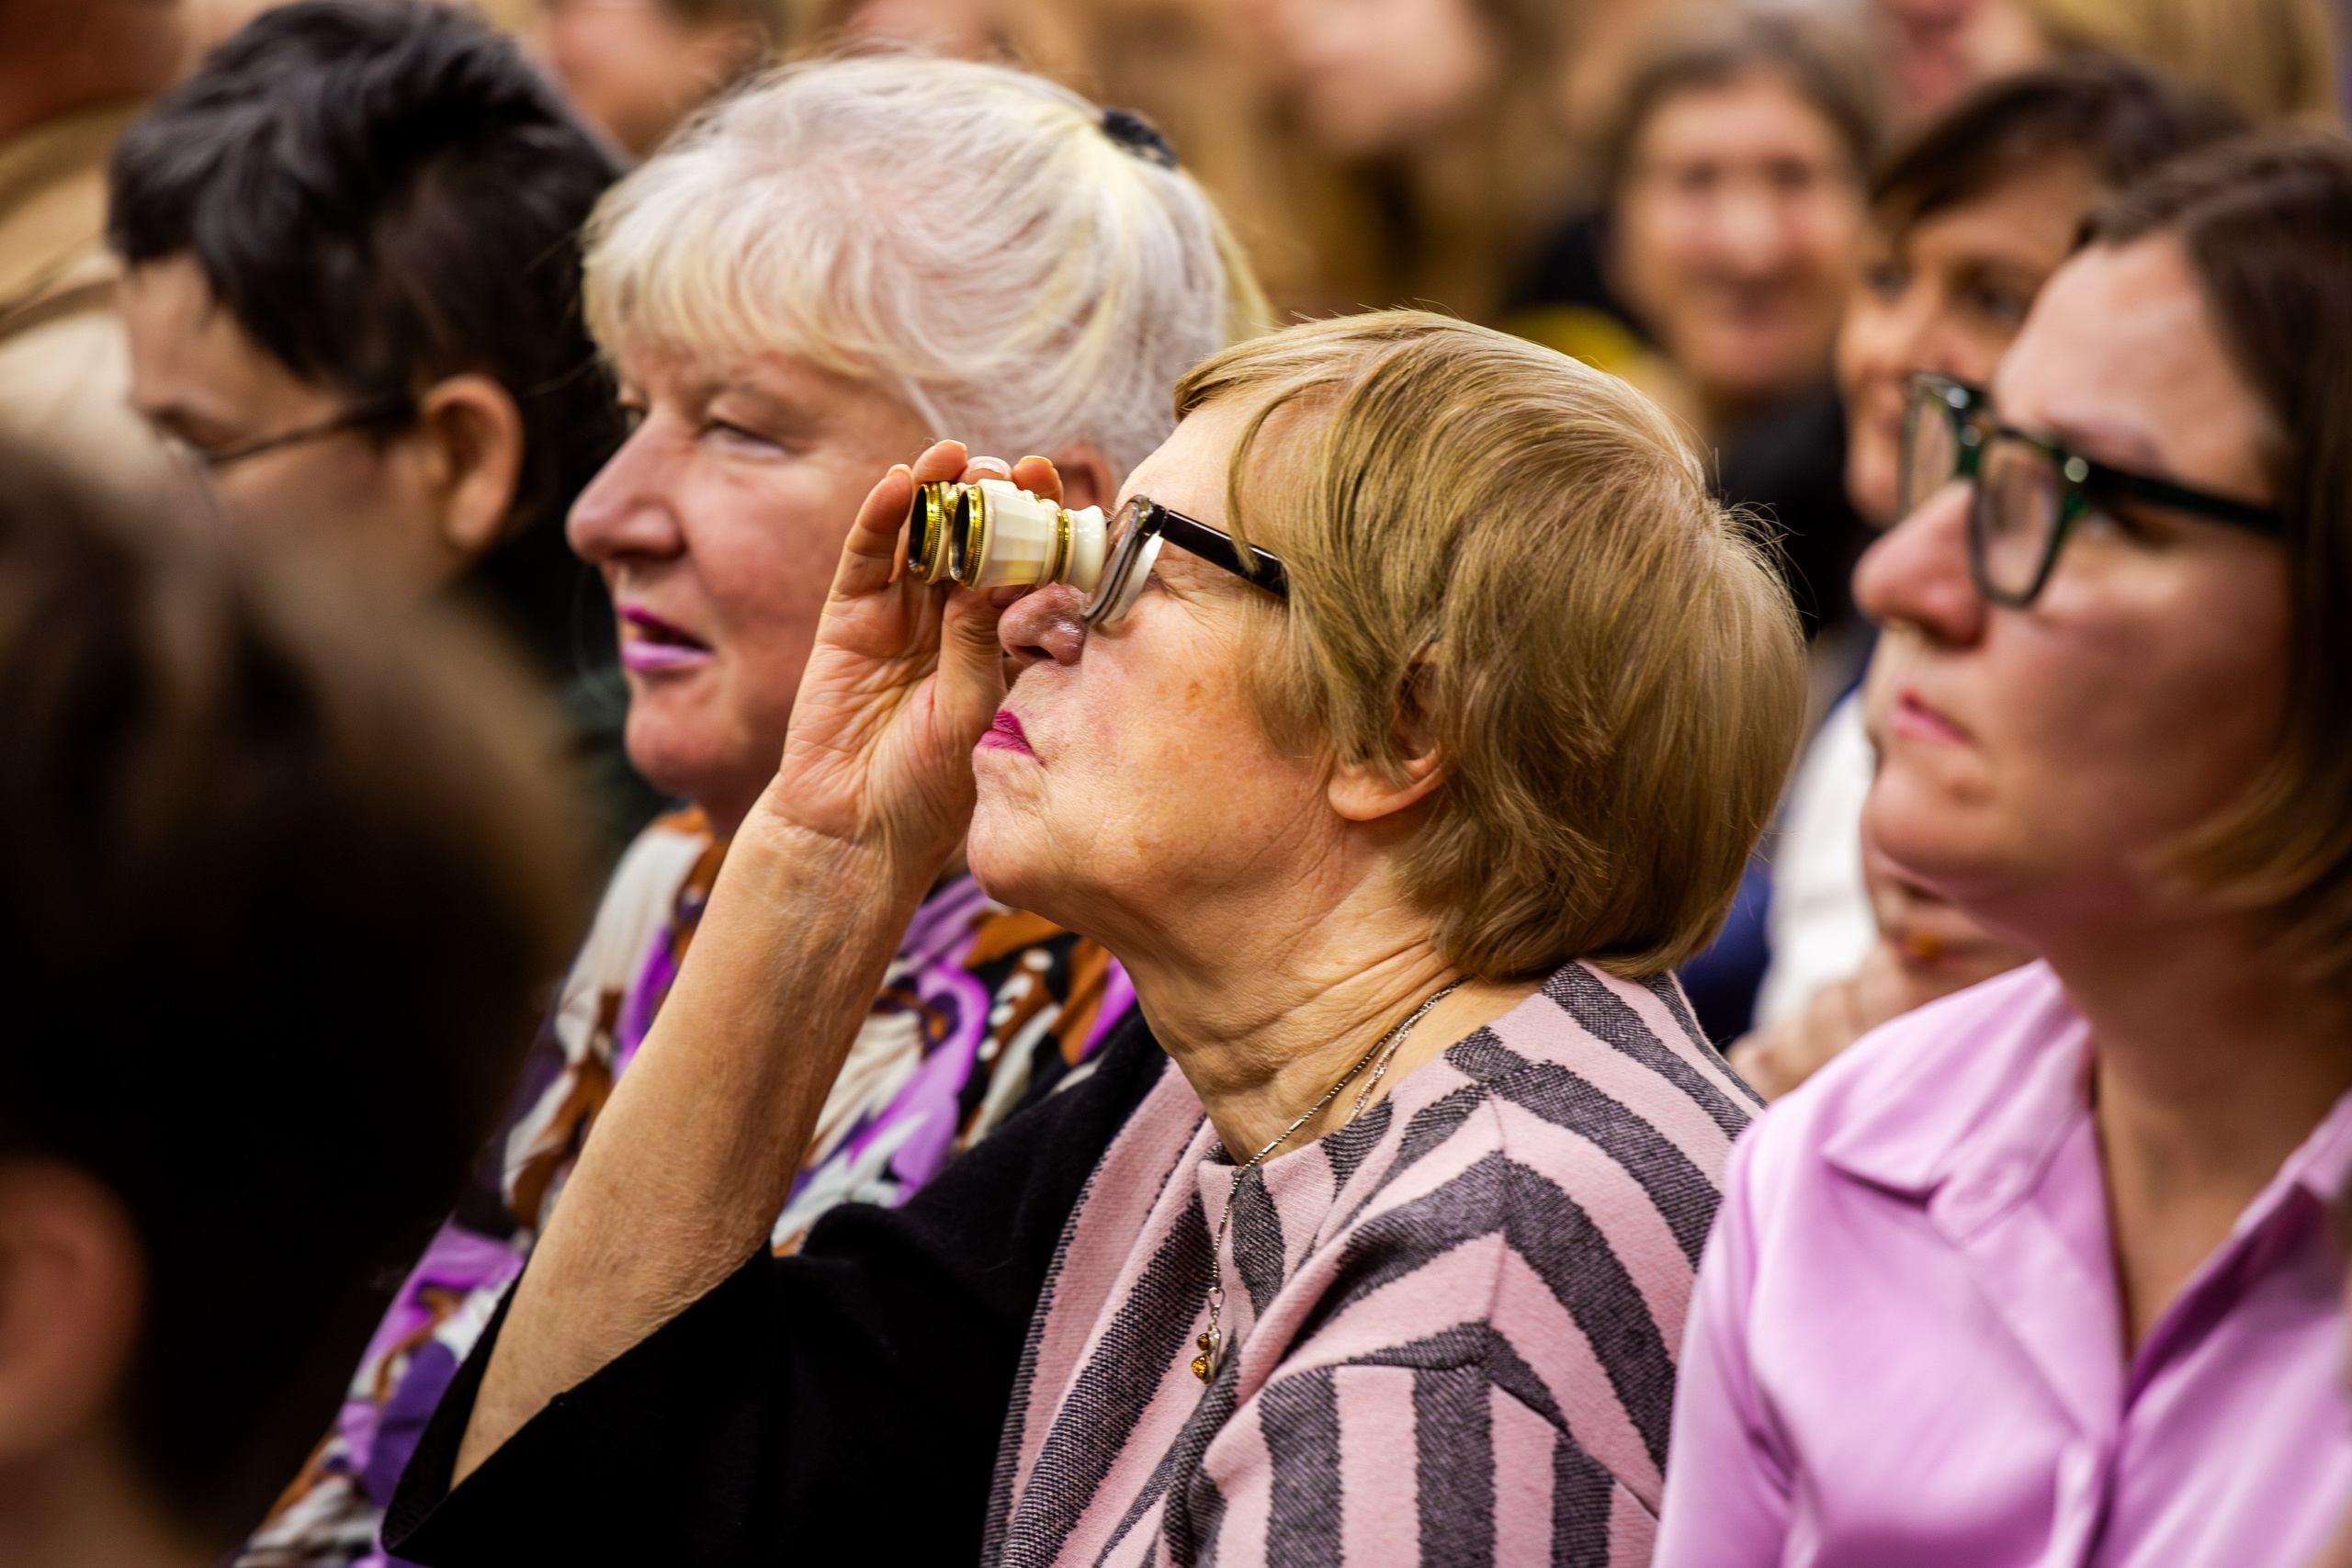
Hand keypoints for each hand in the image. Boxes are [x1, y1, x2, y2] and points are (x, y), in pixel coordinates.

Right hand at [754, 442, 1063, 885]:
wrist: (858, 827)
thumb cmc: (932, 784)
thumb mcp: (973, 709)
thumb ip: (979, 641)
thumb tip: (995, 575)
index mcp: (998, 639)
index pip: (1023, 568)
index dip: (1038, 528)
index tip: (1059, 490)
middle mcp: (952, 617)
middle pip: (975, 538)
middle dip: (994, 498)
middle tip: (1012, 468)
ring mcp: (900, 612)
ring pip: (922, 535)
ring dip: (938, 491)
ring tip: (956, 458)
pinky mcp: (849, 616)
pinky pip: (866, 557)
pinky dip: (880, 517)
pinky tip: (898, 484)